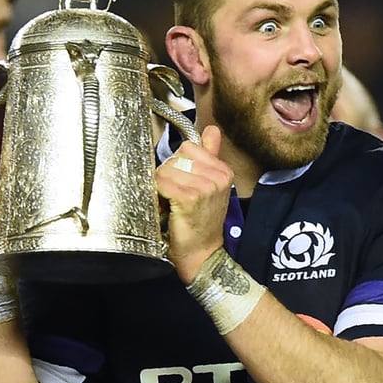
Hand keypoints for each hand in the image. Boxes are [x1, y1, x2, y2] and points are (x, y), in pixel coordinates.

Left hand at [155, 125, 232, 282]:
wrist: (201, 252)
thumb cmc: (202, 221)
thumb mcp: (211, 185)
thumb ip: (210, 154)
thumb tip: (212, 129)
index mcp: (223, 170)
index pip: (189, 148)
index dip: (179, 164)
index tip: (183, 182)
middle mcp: (218, 177)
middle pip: (176, 158)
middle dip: (169, 175)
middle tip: (176, 195)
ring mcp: (205, 187)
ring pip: (166, 170)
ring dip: (162, 187)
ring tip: (172, 202)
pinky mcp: (190, 197)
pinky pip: (162, 182)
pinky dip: (159, 194)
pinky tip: (167, 207)